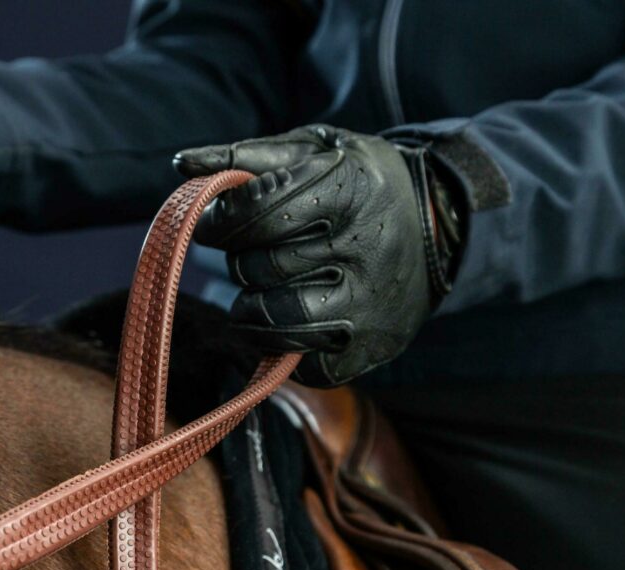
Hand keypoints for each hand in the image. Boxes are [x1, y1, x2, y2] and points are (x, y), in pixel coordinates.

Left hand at [175, 125, 455, 385]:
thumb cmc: (359, 182)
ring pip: (273, 320)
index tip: (212, 222)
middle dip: (242, 259)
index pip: (258, 213)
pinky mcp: (370, 350)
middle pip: (258, 268)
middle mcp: (365, 250)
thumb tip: (184, 165)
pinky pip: (300, 363)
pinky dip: (280, 345)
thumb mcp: (315, 150)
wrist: (440, 226)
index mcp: (350, 189)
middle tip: (257, 250)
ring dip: (251, 307)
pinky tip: (291, 318)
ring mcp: (370, 306)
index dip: (219, 220)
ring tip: (265, 287)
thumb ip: (247, 158)